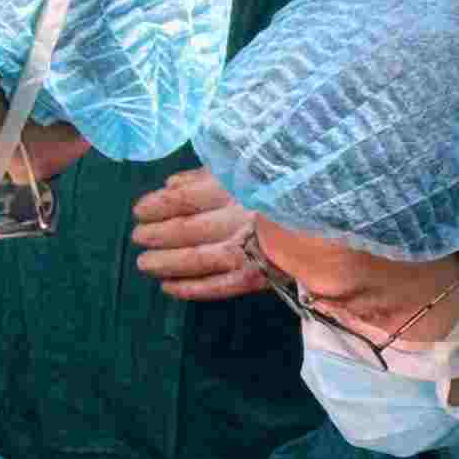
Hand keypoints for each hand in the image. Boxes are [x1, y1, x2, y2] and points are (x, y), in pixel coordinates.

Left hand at [130, 170, 264, 302]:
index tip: (139, 211)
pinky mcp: (257, 277)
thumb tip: (170, 185)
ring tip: (144, 264)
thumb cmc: (273, 189)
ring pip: (199, 259)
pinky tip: (169, 287)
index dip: (158, 206)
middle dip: (157, 235)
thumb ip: (205, 176)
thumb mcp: (243, 169)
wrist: (320, 216)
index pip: (185, 199)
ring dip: (167, 263)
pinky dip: (192, 288)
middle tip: (138, 237)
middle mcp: (239, 219)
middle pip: (188, 229)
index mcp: (235, 188)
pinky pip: (219, 286)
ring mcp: (249, 251)